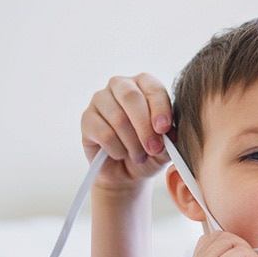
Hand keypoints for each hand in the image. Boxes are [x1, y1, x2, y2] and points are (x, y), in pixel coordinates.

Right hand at [81, 73, 172, 188]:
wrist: (129, 171)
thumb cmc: (151, 152)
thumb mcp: (167, 146)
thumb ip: (170, 136)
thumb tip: (168, 132)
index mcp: (145, 84)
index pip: (153, 88)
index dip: (160, 108)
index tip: (164, 129)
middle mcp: (121, 86)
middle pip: (131, 97)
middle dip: (145, 127)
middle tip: (154, 148)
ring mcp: (100, 100)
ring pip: (118, 118)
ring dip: (133, 144)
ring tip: (140, 156)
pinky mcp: (86, 118)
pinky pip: (104, 134)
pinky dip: (118, 150)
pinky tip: (121, 154)